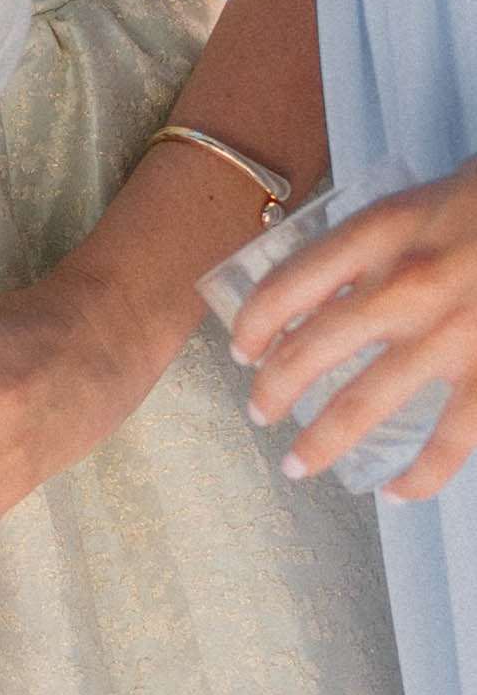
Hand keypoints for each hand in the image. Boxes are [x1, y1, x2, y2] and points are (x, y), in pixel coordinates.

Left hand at [233, 159, 476, 499]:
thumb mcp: (420, 203)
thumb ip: (372, 244)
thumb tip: (319, 292)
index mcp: (380, 233)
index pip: (284, 288)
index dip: (251, 327)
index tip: (242, 350)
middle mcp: (404, 286)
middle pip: (308, 352)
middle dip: (271, 392)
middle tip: (259, 412)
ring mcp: (449, 333)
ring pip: (361, 405)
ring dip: (319, 443)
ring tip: (297, 464)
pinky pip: (451, 438)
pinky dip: (420, 475)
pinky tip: (396, 491)